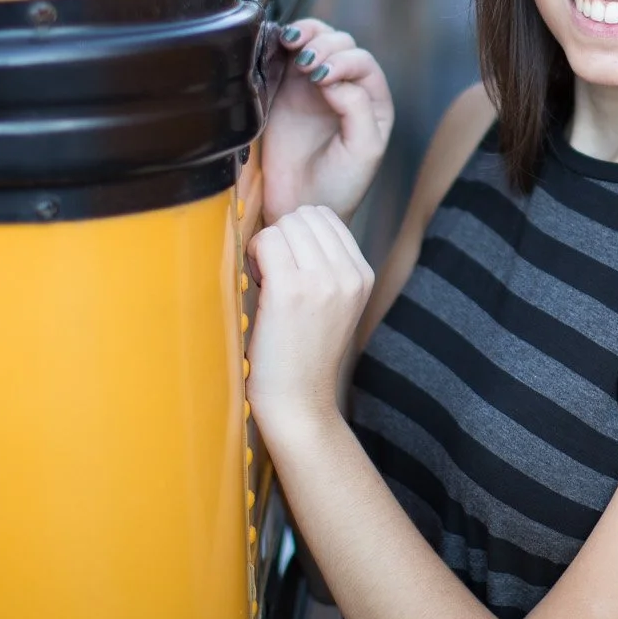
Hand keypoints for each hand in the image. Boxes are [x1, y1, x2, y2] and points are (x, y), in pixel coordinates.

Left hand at [245, 206, 374, 437]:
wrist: (298, 402)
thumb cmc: (304, 354)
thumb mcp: (335, 305)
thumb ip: (326, 265)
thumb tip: (289, 223)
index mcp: (363, 275)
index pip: (325, 218)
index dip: (297, 234)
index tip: (288, 265)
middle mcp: (349, 274)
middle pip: (305, 216)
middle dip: (282, 236)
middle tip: (272, 273)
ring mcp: (323, 281)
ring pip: (285, 225)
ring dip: (267, 245)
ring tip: (265, 280)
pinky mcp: (291, 290)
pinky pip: (268, 241)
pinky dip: (254, 254)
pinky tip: (255, 282)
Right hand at [259, 18, 393, 224]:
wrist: (297, 207)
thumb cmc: (338, 185)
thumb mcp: (364, 149)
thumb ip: (357, 109)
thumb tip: (331, 77)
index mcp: (372, 103)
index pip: (363, 64)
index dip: (344, 62)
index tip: (322, 78)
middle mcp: (346, 88)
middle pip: (342, 46)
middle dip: (325, 48)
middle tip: (307, 66)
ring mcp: (313, 87)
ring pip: (317, 41)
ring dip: (308, 35)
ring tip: (294, 43)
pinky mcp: (284, 89)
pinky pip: (287, 54)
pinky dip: (285, 40)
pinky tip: (282, 40)